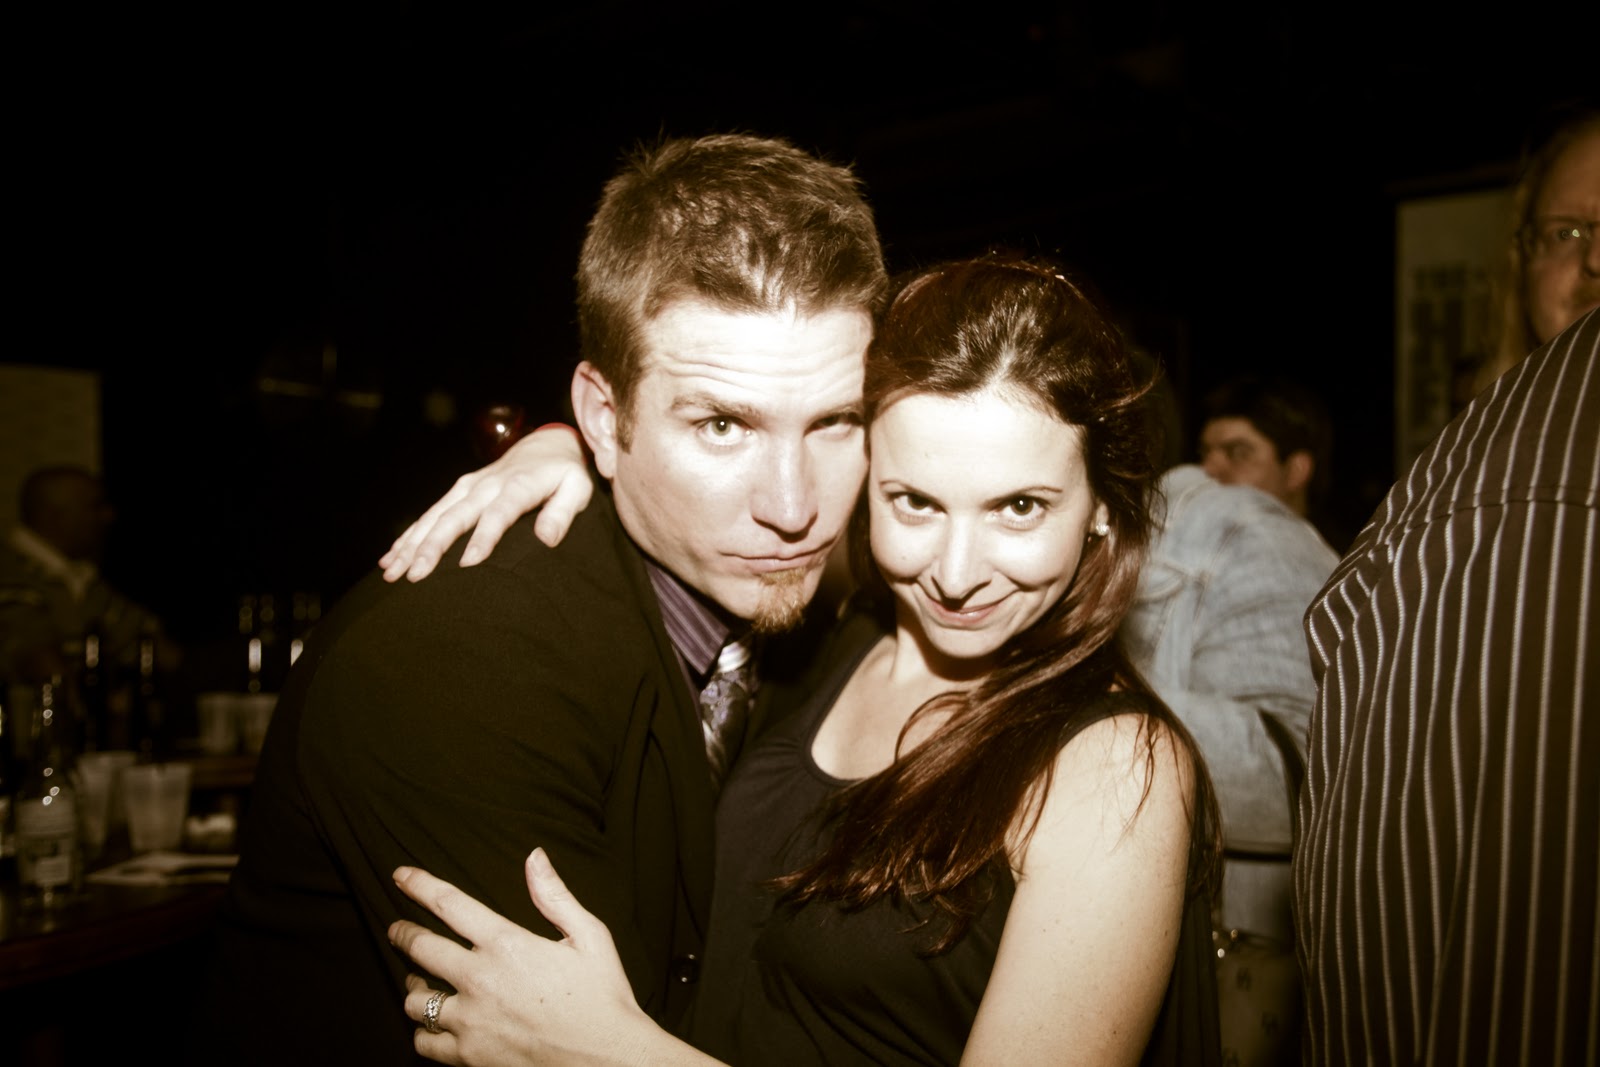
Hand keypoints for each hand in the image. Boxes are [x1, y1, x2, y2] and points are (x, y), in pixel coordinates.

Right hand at [380, 424, 594, 581]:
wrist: (547, 446)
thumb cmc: (566, 475)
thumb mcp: (578, 489)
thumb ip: (563, 512)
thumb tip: (547, 538)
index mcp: (518, 486)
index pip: (499, 514)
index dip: (483, 538)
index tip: (469, 565)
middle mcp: (486, 485)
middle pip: (456, 516)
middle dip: (433, 546)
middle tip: (415, 575)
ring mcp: (468, 487)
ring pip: (434, 517)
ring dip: (412, 544)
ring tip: (392, 572)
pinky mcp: (459, 490)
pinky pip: (429, 515)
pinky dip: (408, 536)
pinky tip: (390, 557)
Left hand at [390, 849, 682, 1066]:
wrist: (609, 1060)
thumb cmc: (603, 997)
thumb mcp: (590, 936)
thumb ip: (555, 895)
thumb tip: (535, 857)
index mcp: (506, 944)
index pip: (449, 904)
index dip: (419, 885)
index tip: (401, 876)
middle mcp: (480, 979)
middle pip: (420, 948)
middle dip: (402, 933)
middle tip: (397, 929)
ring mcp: (470, 1021)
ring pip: (414, 999)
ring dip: (412, 985)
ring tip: (418, 981)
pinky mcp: (468, 1056)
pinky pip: (424, 1042)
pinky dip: (423, 1031)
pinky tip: (433, 1023)